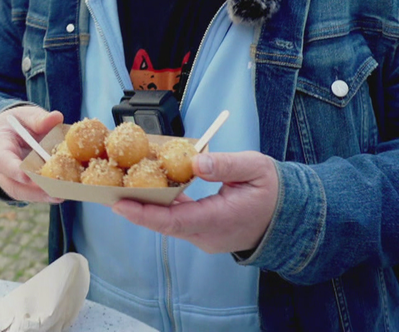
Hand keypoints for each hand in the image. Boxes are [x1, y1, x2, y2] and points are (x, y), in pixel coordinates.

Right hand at [0, 106, 64, 203]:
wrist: (8, 134)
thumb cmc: (17, 124)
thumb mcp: (25, 115)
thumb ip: (38, 118)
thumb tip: (56, 117)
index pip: (3, 161)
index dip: (14, 170)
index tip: (28, 175)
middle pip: (13, 185)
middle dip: (33, 190)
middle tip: (53, 191)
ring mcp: (9, 181)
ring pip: (22, 193)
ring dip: (42, 196)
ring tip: (62, 195)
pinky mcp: (20, 187)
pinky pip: (31, 194)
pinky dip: (46, 195)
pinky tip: (63, 193)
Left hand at [111, 151, 278, 253]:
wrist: (289, 217)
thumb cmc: (273, 191)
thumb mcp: (255, 169)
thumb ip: (226, 164)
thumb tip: (195, 161)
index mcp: (219, 220)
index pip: (175, 221)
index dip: (145, 214)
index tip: (120, 205)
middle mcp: (207, 235)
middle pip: (165, 223)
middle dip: (136, 208)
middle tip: (108, 191)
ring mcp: (205, 236)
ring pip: (169, 222)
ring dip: (147, 206)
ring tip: (120, 187)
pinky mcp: (204, 232)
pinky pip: (178, 220)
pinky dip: (162, 205)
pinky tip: (149, 187)